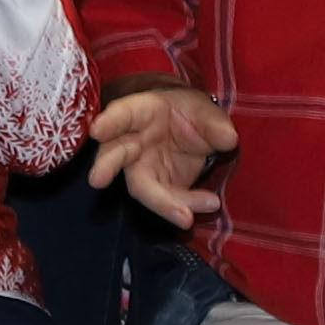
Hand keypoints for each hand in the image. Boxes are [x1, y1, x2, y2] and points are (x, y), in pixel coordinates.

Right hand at [86, 80, 238, 223]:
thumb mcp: (204, 109)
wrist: (194, 132)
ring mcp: (142, 168)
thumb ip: (215, 123)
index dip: (109, 122)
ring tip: (189, 215)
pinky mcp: (158, 188)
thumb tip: (228, 139)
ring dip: (163, 203)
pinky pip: (166, 201)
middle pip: (115, 155)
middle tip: (96, 181)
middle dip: (105, 167)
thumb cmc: (189, 112)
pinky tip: (208, 203)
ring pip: (142, 187)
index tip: (97, 130)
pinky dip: (184, 206)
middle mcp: (133, 142)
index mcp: (140, 112)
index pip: (122, 114)